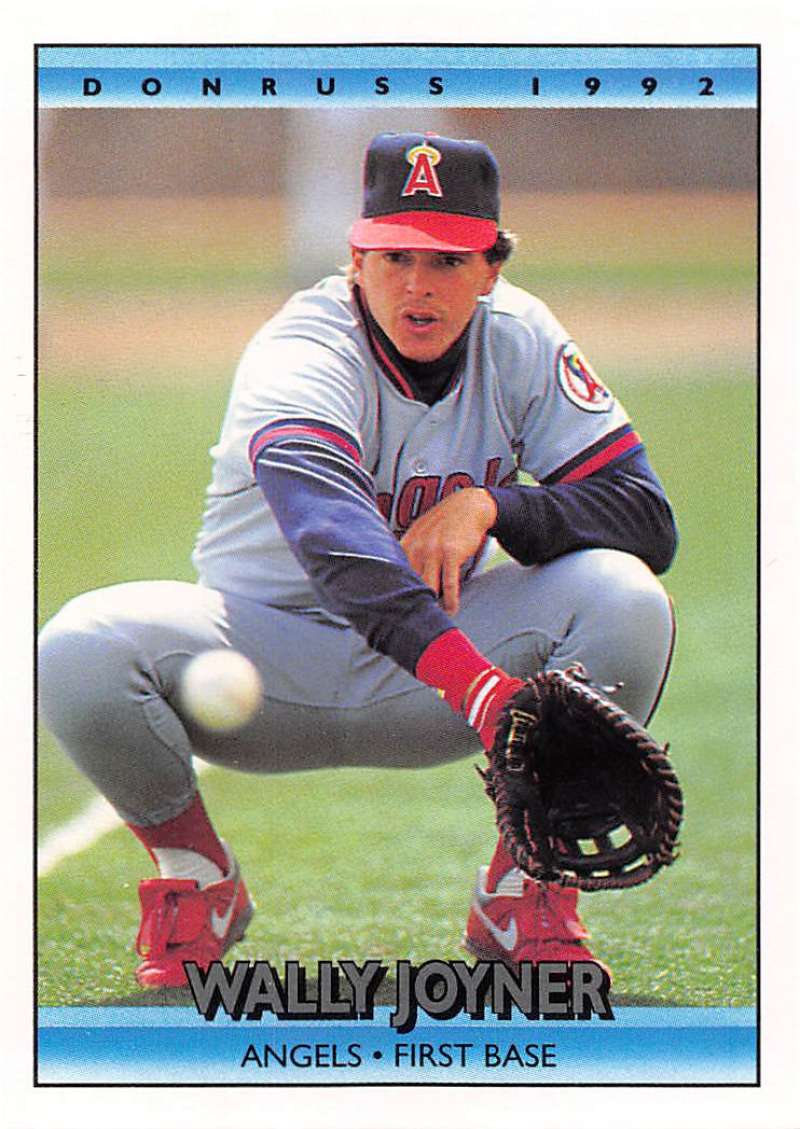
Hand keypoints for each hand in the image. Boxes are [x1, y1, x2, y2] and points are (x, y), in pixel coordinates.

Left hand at [400, 488, 497, 614]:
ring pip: (428, 586)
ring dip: (431, 605)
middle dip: (410, 603)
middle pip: (410, 584)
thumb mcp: (422, 533)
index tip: (392, 611)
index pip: (395, 574)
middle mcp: (416, 547)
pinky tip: (451, 609)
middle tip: (412, 622)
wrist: (469, 506)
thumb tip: (402, 576)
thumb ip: (411, 552)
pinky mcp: (450, 554)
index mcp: (406, 544)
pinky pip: (449, 583)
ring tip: (434, 620)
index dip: (394, 594)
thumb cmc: (446, 523)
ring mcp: (433, 550)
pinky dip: (450, 600)